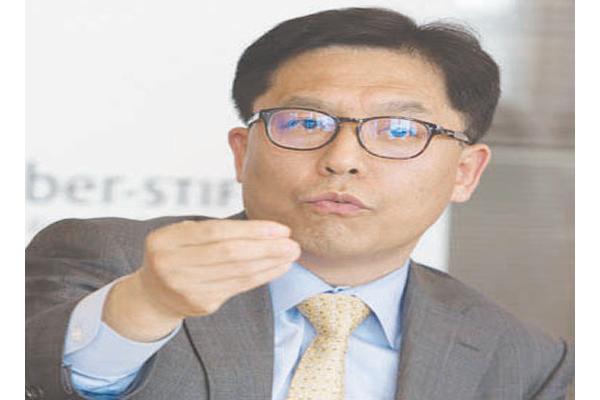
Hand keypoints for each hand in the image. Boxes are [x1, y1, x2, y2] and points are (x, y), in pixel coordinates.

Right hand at [103, 219, 299, 340]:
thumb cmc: (178, 254)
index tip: (280, 229)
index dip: (251, 230)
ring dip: (270, 263)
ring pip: (237, 272)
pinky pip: (238, 287)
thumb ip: (214, 231)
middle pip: (229, 253)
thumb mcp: (182, 236)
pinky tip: (278, 268)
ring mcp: (185, 287)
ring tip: (291, 254)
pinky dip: (262, 276)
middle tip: (293, 243)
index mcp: (165, 240)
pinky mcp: (200, 304)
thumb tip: (267, 229)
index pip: (216, 232)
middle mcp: (171, 264)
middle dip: (267, 247)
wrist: (154, 294)